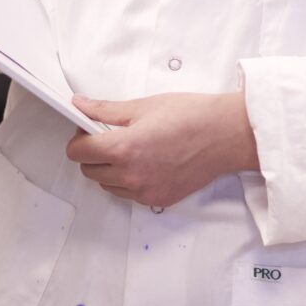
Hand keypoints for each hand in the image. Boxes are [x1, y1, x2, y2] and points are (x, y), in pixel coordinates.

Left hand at [65, 92, 258, 207]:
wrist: (227, 135)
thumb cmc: (193, 117)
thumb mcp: (144, 106)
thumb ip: (106, 110)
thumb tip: (81, 105)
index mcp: (124, 149)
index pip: (78, 152)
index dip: (79, 138)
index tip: (89, 129)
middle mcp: (131, 176)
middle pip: (89, 171)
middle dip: (94, 153)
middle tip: (112, 136)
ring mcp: (144, 191)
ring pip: (108, 185)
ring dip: (111, 169)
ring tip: (133, 150)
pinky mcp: (158, 200)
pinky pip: (130, 194)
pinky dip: (130, 181)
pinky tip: (148, 163)